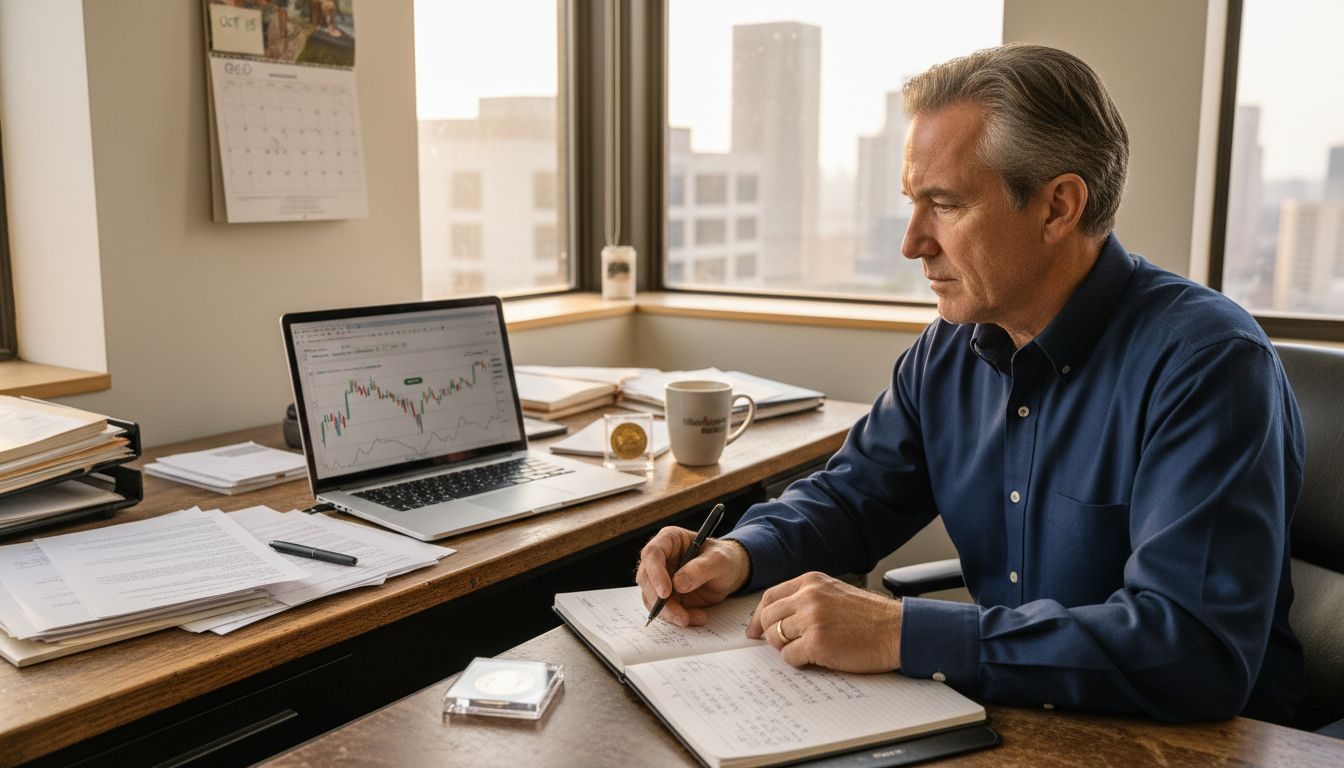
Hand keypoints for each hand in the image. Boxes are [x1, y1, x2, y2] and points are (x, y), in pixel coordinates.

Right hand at [636, 526, 750, 626]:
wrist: (729, 574)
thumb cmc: (724, 559)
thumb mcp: (720, 560)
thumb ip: (701, 568)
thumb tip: (678, 584)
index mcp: (670, 539)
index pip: (652, 553)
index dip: (655, 573)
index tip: (665, 593)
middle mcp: (660, 558)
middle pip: (646, 579)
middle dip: (660, 602)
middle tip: (680, 617)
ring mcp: (660, 578)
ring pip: (650, 598)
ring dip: (669, 613)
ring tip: (693, 618)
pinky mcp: (665, 596)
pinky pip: (663, 610)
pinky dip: (677, 618)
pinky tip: (697, 617)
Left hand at [748, 572, 902, 672]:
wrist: (897, 630)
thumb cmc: (870, 617)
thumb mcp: (835, 593)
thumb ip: (807, 598)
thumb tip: (777, 618)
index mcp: (811, 581)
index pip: (770, 596)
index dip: (758, 615)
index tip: (754, 630)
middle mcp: (808, 596)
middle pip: (768, 617)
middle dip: (770, 634)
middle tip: (782, 645)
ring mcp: (812, 619)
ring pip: (775, 638)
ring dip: (787, 649)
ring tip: (807, 650)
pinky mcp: (817, 642)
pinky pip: (790, 656)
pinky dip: (798, 661)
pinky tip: (815, 658)